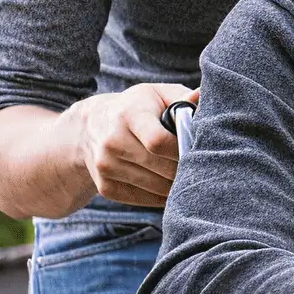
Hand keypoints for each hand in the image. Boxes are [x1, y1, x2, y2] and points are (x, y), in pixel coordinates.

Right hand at [76, 82, 198, 206]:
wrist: (91, 126)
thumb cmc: (137, 108)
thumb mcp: (157, 95)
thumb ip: (182, 99)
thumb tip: (202, 96)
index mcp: (129, 115)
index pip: (158, 141)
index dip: (182, 149)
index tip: (197, 149)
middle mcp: (112, 142)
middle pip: (160, 167)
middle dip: (185, 169)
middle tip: (201, 167)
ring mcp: (106, 166)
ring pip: (155, 187)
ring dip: (176, 186)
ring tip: (188, 176)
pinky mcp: (106, 187)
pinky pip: (143, 199)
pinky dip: (161, 196)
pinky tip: (170, 185)